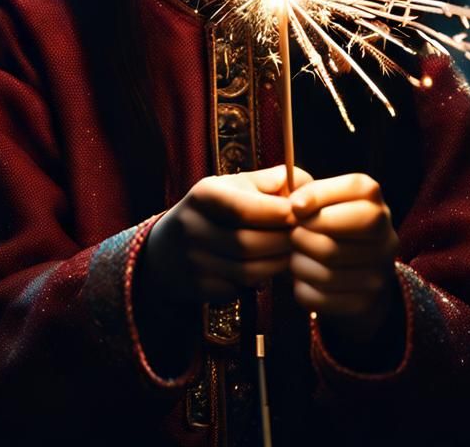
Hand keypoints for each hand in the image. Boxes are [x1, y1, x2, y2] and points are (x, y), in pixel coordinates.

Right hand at [143, 164, 313, 304]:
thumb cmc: (213, 209)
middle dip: (282, 241)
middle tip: (303, 237)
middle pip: (248, 243)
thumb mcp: (232, 185)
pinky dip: (260, 280)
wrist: (167, 247)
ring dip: (276, 264)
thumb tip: (300, 180)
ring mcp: (193, 261)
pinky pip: (239, 289)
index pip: (245, 208)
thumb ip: (266, 181)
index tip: (299, 213)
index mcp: (203, 195)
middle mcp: (193, 228)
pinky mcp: (198, 288)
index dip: (278, 212)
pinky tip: (269, 266)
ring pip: (247, 271)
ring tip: (290, 252)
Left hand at [288, 173, 401, 337]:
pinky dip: (302, 287)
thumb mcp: (325, 199)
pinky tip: (303, 278)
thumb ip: (309, 193)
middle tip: (293, 235)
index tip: (295, 206)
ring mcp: (379, 274)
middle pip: (333, 240)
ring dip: (299, 264)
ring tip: (296, 255)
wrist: (355, 270)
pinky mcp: (365, 302)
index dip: (317, 196)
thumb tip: (295, 206)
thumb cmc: (329, 223)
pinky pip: (320, 298)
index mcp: (377, 204)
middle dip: (302, 237)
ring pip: (325, 273)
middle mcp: (386, 237)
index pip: (353, 190)